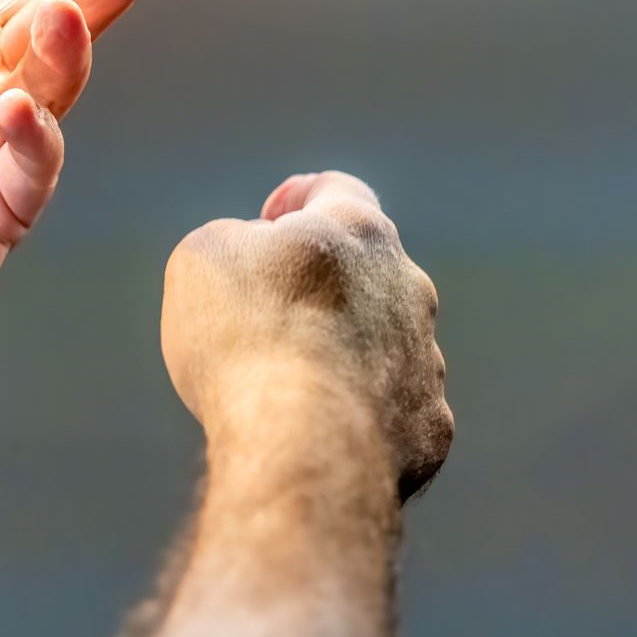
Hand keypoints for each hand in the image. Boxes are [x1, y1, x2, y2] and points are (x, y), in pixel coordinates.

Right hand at [160, 171, 451, 497]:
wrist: (304, 444)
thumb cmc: (248, 337)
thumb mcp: (206, 257)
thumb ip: (236, 241)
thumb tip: (261, 259)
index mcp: (360, 232)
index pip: (338, 192)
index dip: (302, 198)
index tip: (273, 220)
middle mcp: (410, 287)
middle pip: (366, 273)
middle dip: (322, 287)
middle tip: (269, 318)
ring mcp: (428, 360)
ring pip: (385, 345)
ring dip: (346, 354)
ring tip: (291, 388)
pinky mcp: (430, 426)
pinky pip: (393, 412)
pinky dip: (361, 417)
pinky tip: (322, 435)